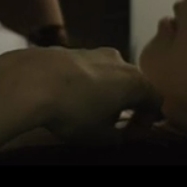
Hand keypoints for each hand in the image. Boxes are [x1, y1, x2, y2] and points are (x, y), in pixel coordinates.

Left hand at [0, 47, 161, 144]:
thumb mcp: (99, 136)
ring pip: (109, 74)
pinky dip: (85, 83)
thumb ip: (117, 137)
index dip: (146, 122)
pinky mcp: (71, 49)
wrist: (30, 80)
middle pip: (133, 83)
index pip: (155, 100)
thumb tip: (118, 134)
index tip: (130, 136)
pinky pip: (87, 69)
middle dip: (126, 105)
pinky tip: (67, 96)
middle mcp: (119, 61)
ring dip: (105, 93)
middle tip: (110, 124)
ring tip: (86, 111)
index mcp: (134, 81)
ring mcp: (94, 51)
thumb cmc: (73, 111)